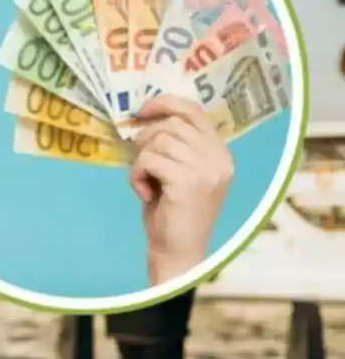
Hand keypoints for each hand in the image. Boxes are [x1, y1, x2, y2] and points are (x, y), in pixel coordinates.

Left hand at [129, 96, 233, 285]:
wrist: (177, 254)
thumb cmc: (170, 215)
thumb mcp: (175, 174)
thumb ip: (171, 147)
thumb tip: (142, 117)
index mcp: (220, 154)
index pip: (194, 111)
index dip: (165, 103)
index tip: (141, 110)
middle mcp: (220, 159)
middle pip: (171, 125)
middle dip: (145, 140)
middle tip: (141, 165)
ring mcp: (207, 170)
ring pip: (158, 141)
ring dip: (140, 162)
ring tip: (145, 184)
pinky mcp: (189, 182)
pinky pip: (149, 160)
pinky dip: (137, 175)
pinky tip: (144, 193)